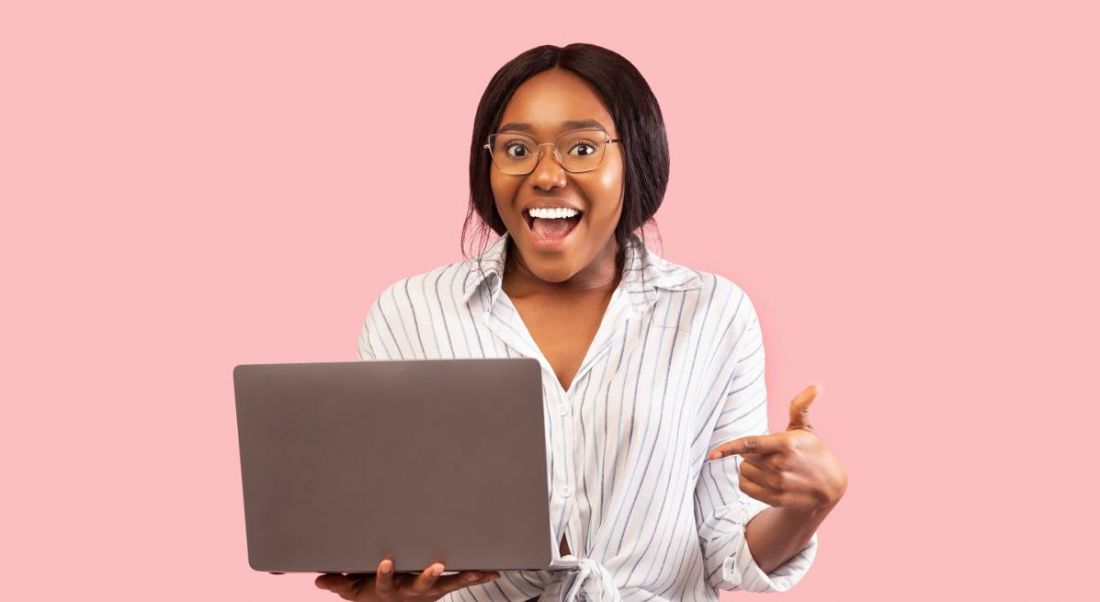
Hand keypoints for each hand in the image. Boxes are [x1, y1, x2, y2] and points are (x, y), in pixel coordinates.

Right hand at [314, 558, 500, 600]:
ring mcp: (428, 592)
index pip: (383, 583)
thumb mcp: (353, 590)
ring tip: (475, 571)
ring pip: (446, 585)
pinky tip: (493, 570)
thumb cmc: (370, 591)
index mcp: (387, 590)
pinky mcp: (442, 588)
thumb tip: (318, 580)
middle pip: (419, 586)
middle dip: (428, 577)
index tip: (386, 561)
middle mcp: (409, 592)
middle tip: (435, 566)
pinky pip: (460, 582)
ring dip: (460, 578)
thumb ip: (338, 583)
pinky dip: (477, 576)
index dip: (384, 574)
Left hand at [706, 384, 846, 511]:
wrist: (829, 485)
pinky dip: (747, 481)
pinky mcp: (775, 498)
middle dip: (752, 454)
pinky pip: (744, 487)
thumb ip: (800, 407)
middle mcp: (780, 465)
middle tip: (771, 454)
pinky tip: (763, 479)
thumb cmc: (812, 451)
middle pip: (744, 457)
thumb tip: (817, 386)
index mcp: (786, 444)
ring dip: (750, 468)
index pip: (750, 445)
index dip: (729, 448)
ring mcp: (778, 484)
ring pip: (742, 472)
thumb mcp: (805, 428)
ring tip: (770, 467)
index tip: (712, 454)